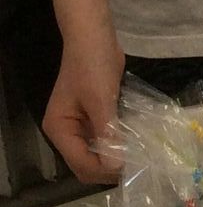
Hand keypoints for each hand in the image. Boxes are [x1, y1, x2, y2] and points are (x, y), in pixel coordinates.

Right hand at [44, 33, 124, 182]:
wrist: (94, 36)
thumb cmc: (93, 65)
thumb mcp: (101, 99)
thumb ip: (107, 132)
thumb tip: (116, 166)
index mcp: (59, 129)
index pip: (80, 163)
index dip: (104, 170)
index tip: (131, 169)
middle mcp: (66, 131)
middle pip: (85, 163)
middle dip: (108, 168)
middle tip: (137, 166)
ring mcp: (79, 125)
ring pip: (96, 153)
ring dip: (114, 157)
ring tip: (139, 158)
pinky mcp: (93, 117)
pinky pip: (104, 139)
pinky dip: (117, 143)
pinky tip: (135, 143)